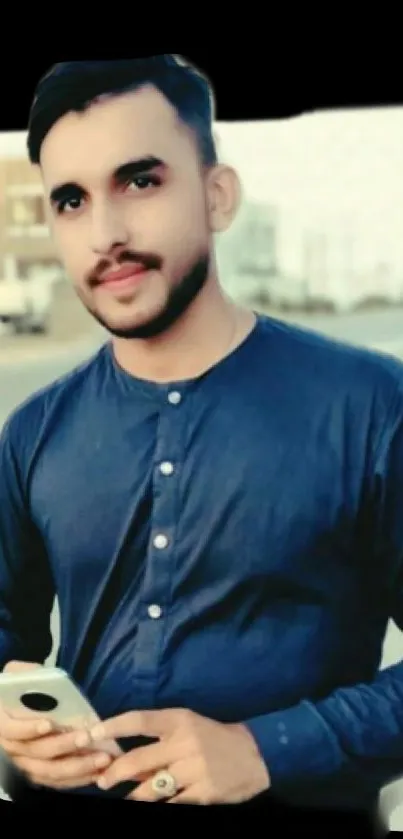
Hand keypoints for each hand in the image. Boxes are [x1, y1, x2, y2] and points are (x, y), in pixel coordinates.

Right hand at [0, 661, 111, 789]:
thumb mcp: (18, 676)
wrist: (15, 707)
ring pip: (49, 772)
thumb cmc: (20, 690)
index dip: (29, 729)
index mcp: (4, 724)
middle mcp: (13, 748)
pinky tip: (97, 772)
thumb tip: (42, 675)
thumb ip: (26, 673)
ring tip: (101, 758)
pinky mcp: (39, 774)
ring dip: (76, 767)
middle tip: (87, 737)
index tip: (49, 723)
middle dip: (63, 746)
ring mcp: (26, 764)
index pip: (12, 730)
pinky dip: (77, 779)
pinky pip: (57, 782)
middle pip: (37, 753)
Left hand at [86, 708, 269, 804]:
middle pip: (138, 759)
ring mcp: (194, 769)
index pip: (138, 720)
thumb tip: (127, 758)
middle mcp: (184, 742)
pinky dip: (160, 806)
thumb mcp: (189, 728)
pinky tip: (153, 805)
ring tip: (125, 799)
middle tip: (102, 781)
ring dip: (133, 796)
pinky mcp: (203, 793)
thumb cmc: (216, 738)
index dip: (112, 727)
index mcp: (179, 720)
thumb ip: (161, 741)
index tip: (90, 734)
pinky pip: (172, 804)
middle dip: (114, 773)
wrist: (257, 755)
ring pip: (151, 787)